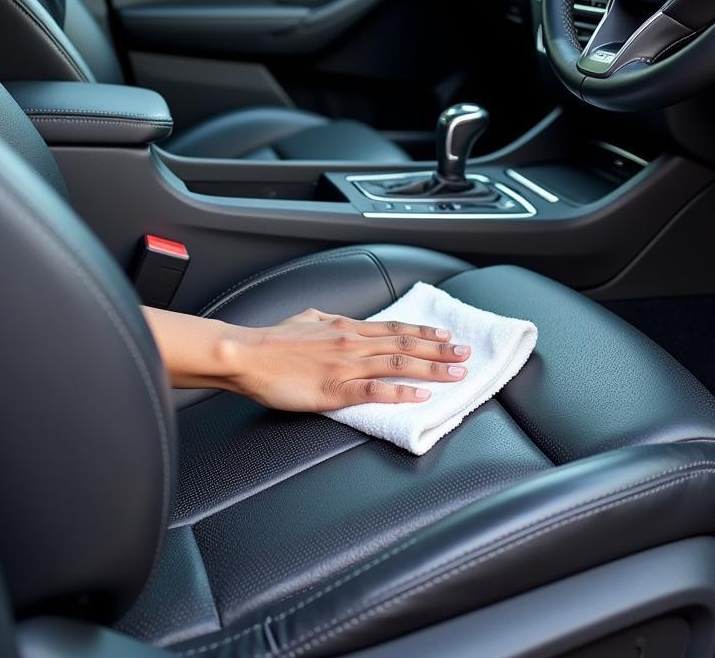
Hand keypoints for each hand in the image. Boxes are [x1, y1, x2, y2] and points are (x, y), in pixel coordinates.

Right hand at [227, 308, 471, 411]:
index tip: (446, 335)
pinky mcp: (335, 390)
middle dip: (440, 350)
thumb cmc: (272, 340)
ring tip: (457, 373)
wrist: (247, 355)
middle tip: (466, 353)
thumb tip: (339, 320)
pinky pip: (375, 391)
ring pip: (399, 365)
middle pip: (406, 345)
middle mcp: (353, 343)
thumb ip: (328, 321)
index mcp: (346, 327)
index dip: (424, 332)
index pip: (395, 329)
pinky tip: (421, 396)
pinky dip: (402, 392)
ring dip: (432, 369)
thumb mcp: (307, 318)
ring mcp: (347, 366)